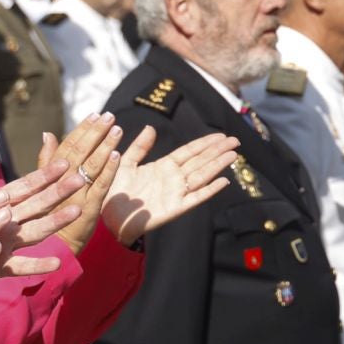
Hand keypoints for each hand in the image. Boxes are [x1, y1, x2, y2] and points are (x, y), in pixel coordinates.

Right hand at [43, 115, 125, 255]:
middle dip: (95, 132)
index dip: (82, 129)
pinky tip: (117, 155)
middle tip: (110, 116)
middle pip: (79, 152)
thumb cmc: (44, 216)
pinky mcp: (87, 208)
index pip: (67, 146)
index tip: (95, 114)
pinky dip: (109, 170)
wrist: (51, 246)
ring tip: (117, 130)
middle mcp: (59, 181)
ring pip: (90, 166)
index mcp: (49, 174)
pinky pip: (99, 186)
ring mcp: (74, 194)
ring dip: (104, 146)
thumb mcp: (39, 186)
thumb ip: (45, 160)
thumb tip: (47, 134)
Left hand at [101, 128, 238, 246]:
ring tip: (233, 155)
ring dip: (218, 165)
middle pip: (201, 161)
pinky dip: (210, 190)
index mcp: (163, 166)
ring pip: (202, 176)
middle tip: (235, 140)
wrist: (108, 216)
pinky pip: (196, 198)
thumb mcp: (125, 163)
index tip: (221, 135)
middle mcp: (174, 178)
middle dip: (218, 151)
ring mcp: (176, 193)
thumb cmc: (114, 191)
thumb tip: (151, 127)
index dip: (205, 143)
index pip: (189, 151)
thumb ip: (140, 147)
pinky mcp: (175, 208)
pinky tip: (223, 181)